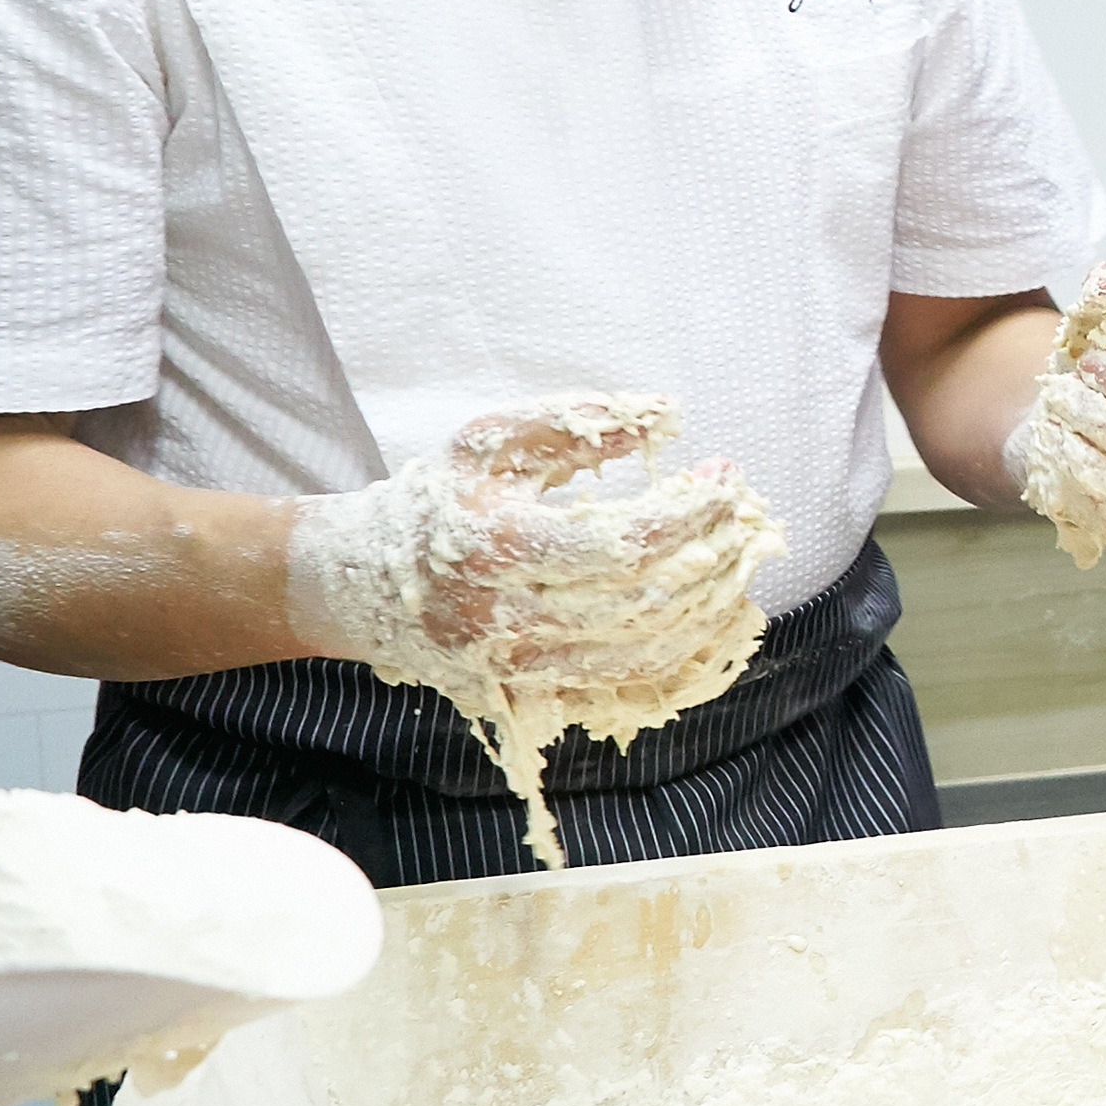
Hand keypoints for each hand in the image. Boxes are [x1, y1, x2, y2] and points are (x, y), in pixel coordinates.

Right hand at [288, 394, 780, 727]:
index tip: (727, 474)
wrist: (356, 582)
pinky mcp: (530, 691)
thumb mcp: (489, 441)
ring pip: (645, 652)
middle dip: (714, 556)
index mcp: (495, 547)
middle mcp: (506, 619)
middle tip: (749, 515)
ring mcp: (518, 666)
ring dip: (713, 605)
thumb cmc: (435, 499)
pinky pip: (628, 681)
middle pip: (644, 603)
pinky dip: (685, 647)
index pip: (622, 542)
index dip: (689, 511)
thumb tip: (667, 414)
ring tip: (744, 557)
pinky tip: (714, 607)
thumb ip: (577, 420)